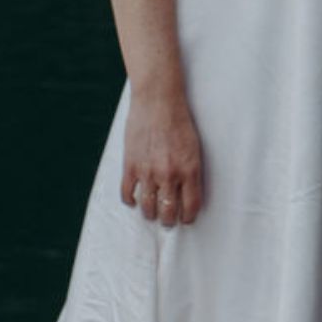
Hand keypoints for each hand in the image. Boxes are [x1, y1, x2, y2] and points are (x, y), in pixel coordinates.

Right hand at [122, 91, 203, 227]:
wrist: (158, 101)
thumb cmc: (179, 122)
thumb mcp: (194, 149)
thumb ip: (190, 172)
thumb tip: (186, 193)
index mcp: (189, 170)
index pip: (190, 207)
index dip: (188, 218)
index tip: (185, 219)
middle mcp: (169, 175)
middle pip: (168, 213)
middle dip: (168, 221)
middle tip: (167, 221)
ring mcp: (148, 171)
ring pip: (148, 207)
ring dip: (150, 214)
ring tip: (152, 213)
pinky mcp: (130, 165)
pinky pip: (127, 193)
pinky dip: (130, 200)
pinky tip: (134, 199)